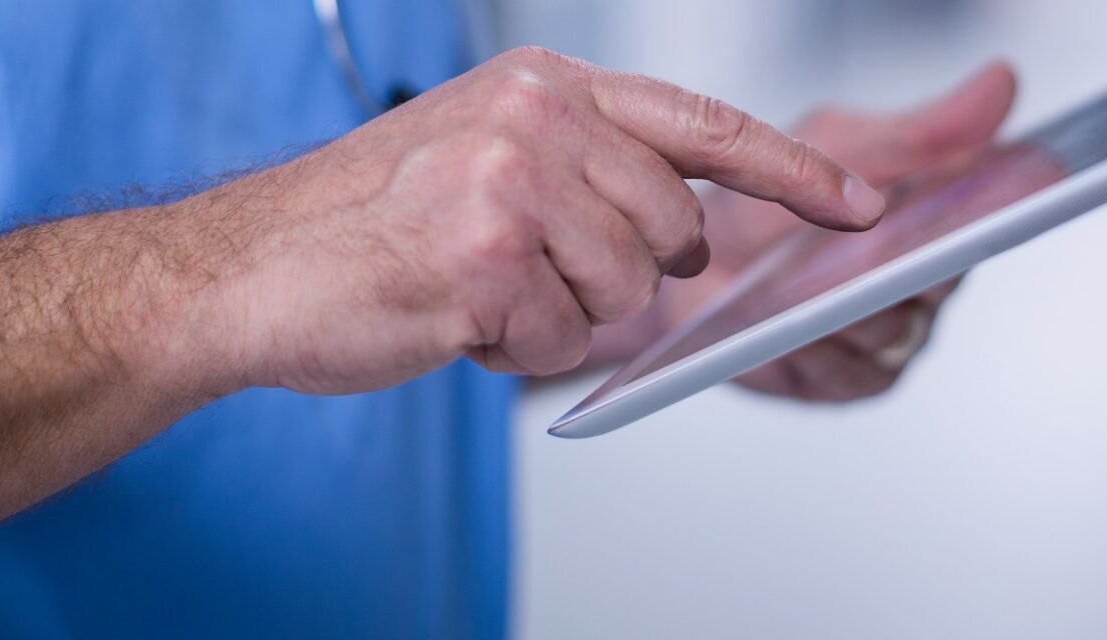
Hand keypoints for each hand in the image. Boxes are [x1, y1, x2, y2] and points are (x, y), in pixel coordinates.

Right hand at [166, 46, 886, 395]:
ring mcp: (511, 183)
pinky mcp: (484, 256)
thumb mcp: (485, 151)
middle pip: (672, 233)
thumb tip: (689, 225)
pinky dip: (510, 353)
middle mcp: (536, 120)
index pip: (702, 126)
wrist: (244, 266)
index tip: (861, 203)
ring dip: (556, 318)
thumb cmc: (365, 221)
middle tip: (529, 271)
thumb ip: (590, 169)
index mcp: (546, 87)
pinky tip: (450, 317)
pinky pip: (558, 341)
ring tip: (474, 289)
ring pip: (622, 295)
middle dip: (618, 278)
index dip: (794, 170)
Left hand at [665, 62, 1017, 400]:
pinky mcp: (846, 381)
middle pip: (940, 279)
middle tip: (887, 233)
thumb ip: (919, 130)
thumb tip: (1002, 83)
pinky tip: (794, 328)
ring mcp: (889, 339)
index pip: (988, 216)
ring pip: (892, 328)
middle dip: (914, 256)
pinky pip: (846, 370)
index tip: (1023, 182)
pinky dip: (818, 346)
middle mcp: (924, 287)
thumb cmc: (769, 203)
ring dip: (854, 304)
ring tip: (822, 280)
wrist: (686, 264)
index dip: (1003, 202)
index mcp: (938, 224)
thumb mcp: (838, 144)